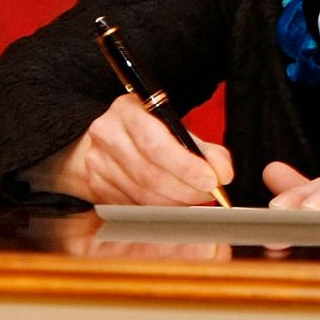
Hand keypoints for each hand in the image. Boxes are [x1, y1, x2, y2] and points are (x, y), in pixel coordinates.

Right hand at [25, 93, 232, 205]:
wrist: (109, 138)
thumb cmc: (150, 132)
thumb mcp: (177, 129)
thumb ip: (206, 150)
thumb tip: (223, 173)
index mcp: (128, 110)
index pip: (156, 144)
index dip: (186, 167)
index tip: (212, 181)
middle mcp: (107, 134)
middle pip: (149, 174)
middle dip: (186, 190)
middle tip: (209, 194)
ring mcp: (96, 161)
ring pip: (141, 195)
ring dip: (175, 202)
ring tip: (194, 198)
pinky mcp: (95, 185)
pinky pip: (132, 206)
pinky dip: (157, 209)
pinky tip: (172, 202)